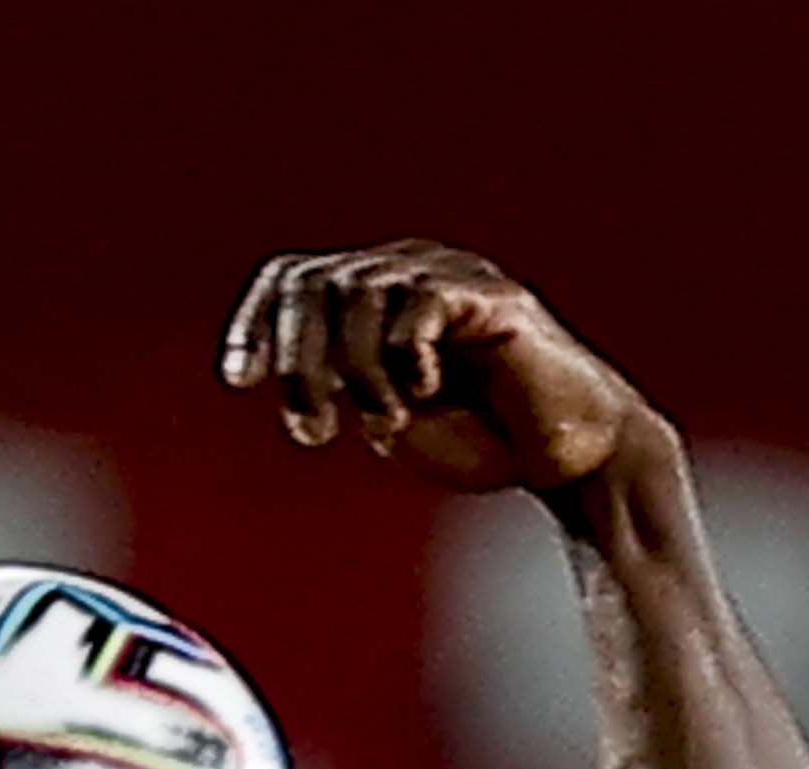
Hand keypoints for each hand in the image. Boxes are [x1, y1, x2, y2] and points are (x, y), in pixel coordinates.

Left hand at [221, 242, 653, 497]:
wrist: (569, 459)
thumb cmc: (481, 438)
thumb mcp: (384, 416)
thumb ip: (338, 386)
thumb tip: (290, 371)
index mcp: (377, 295)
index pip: (293, 277)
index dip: (256, 322)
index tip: (239, 380)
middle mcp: (410, 269)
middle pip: (314, 282)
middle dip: (299, 363)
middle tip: (312, 431)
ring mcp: (453, 275)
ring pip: (359, 294)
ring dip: (353, 373)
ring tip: (380, 426)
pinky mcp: (493, 298)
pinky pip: (419, 306)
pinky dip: (405, 359)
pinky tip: (423, 396)